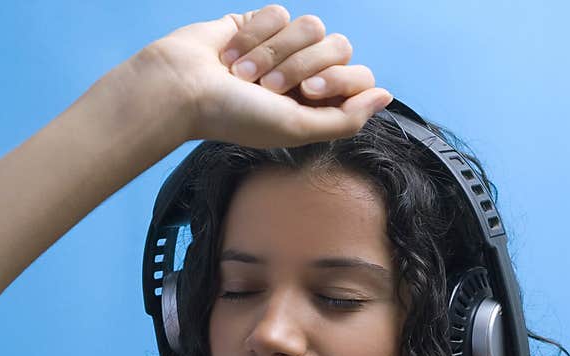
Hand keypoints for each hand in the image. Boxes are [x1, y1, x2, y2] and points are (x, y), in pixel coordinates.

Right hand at [144, 4, 391, 148]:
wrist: (183, 88)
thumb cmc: (234, 116)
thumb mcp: (296, 129)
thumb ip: (346, 119)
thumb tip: (386, 96)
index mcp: (316, 105)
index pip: (359, 76)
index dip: (338, 79)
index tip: (307, 91)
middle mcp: (303, 75)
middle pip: (338, 46)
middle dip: (302, 64)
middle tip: (269, 86)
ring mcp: (282, 48)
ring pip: (310, 25)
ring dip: (274, 52)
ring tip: (243, 73)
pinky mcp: (259, 24)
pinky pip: (279, 12)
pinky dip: (254, 35)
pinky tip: (231, 53)